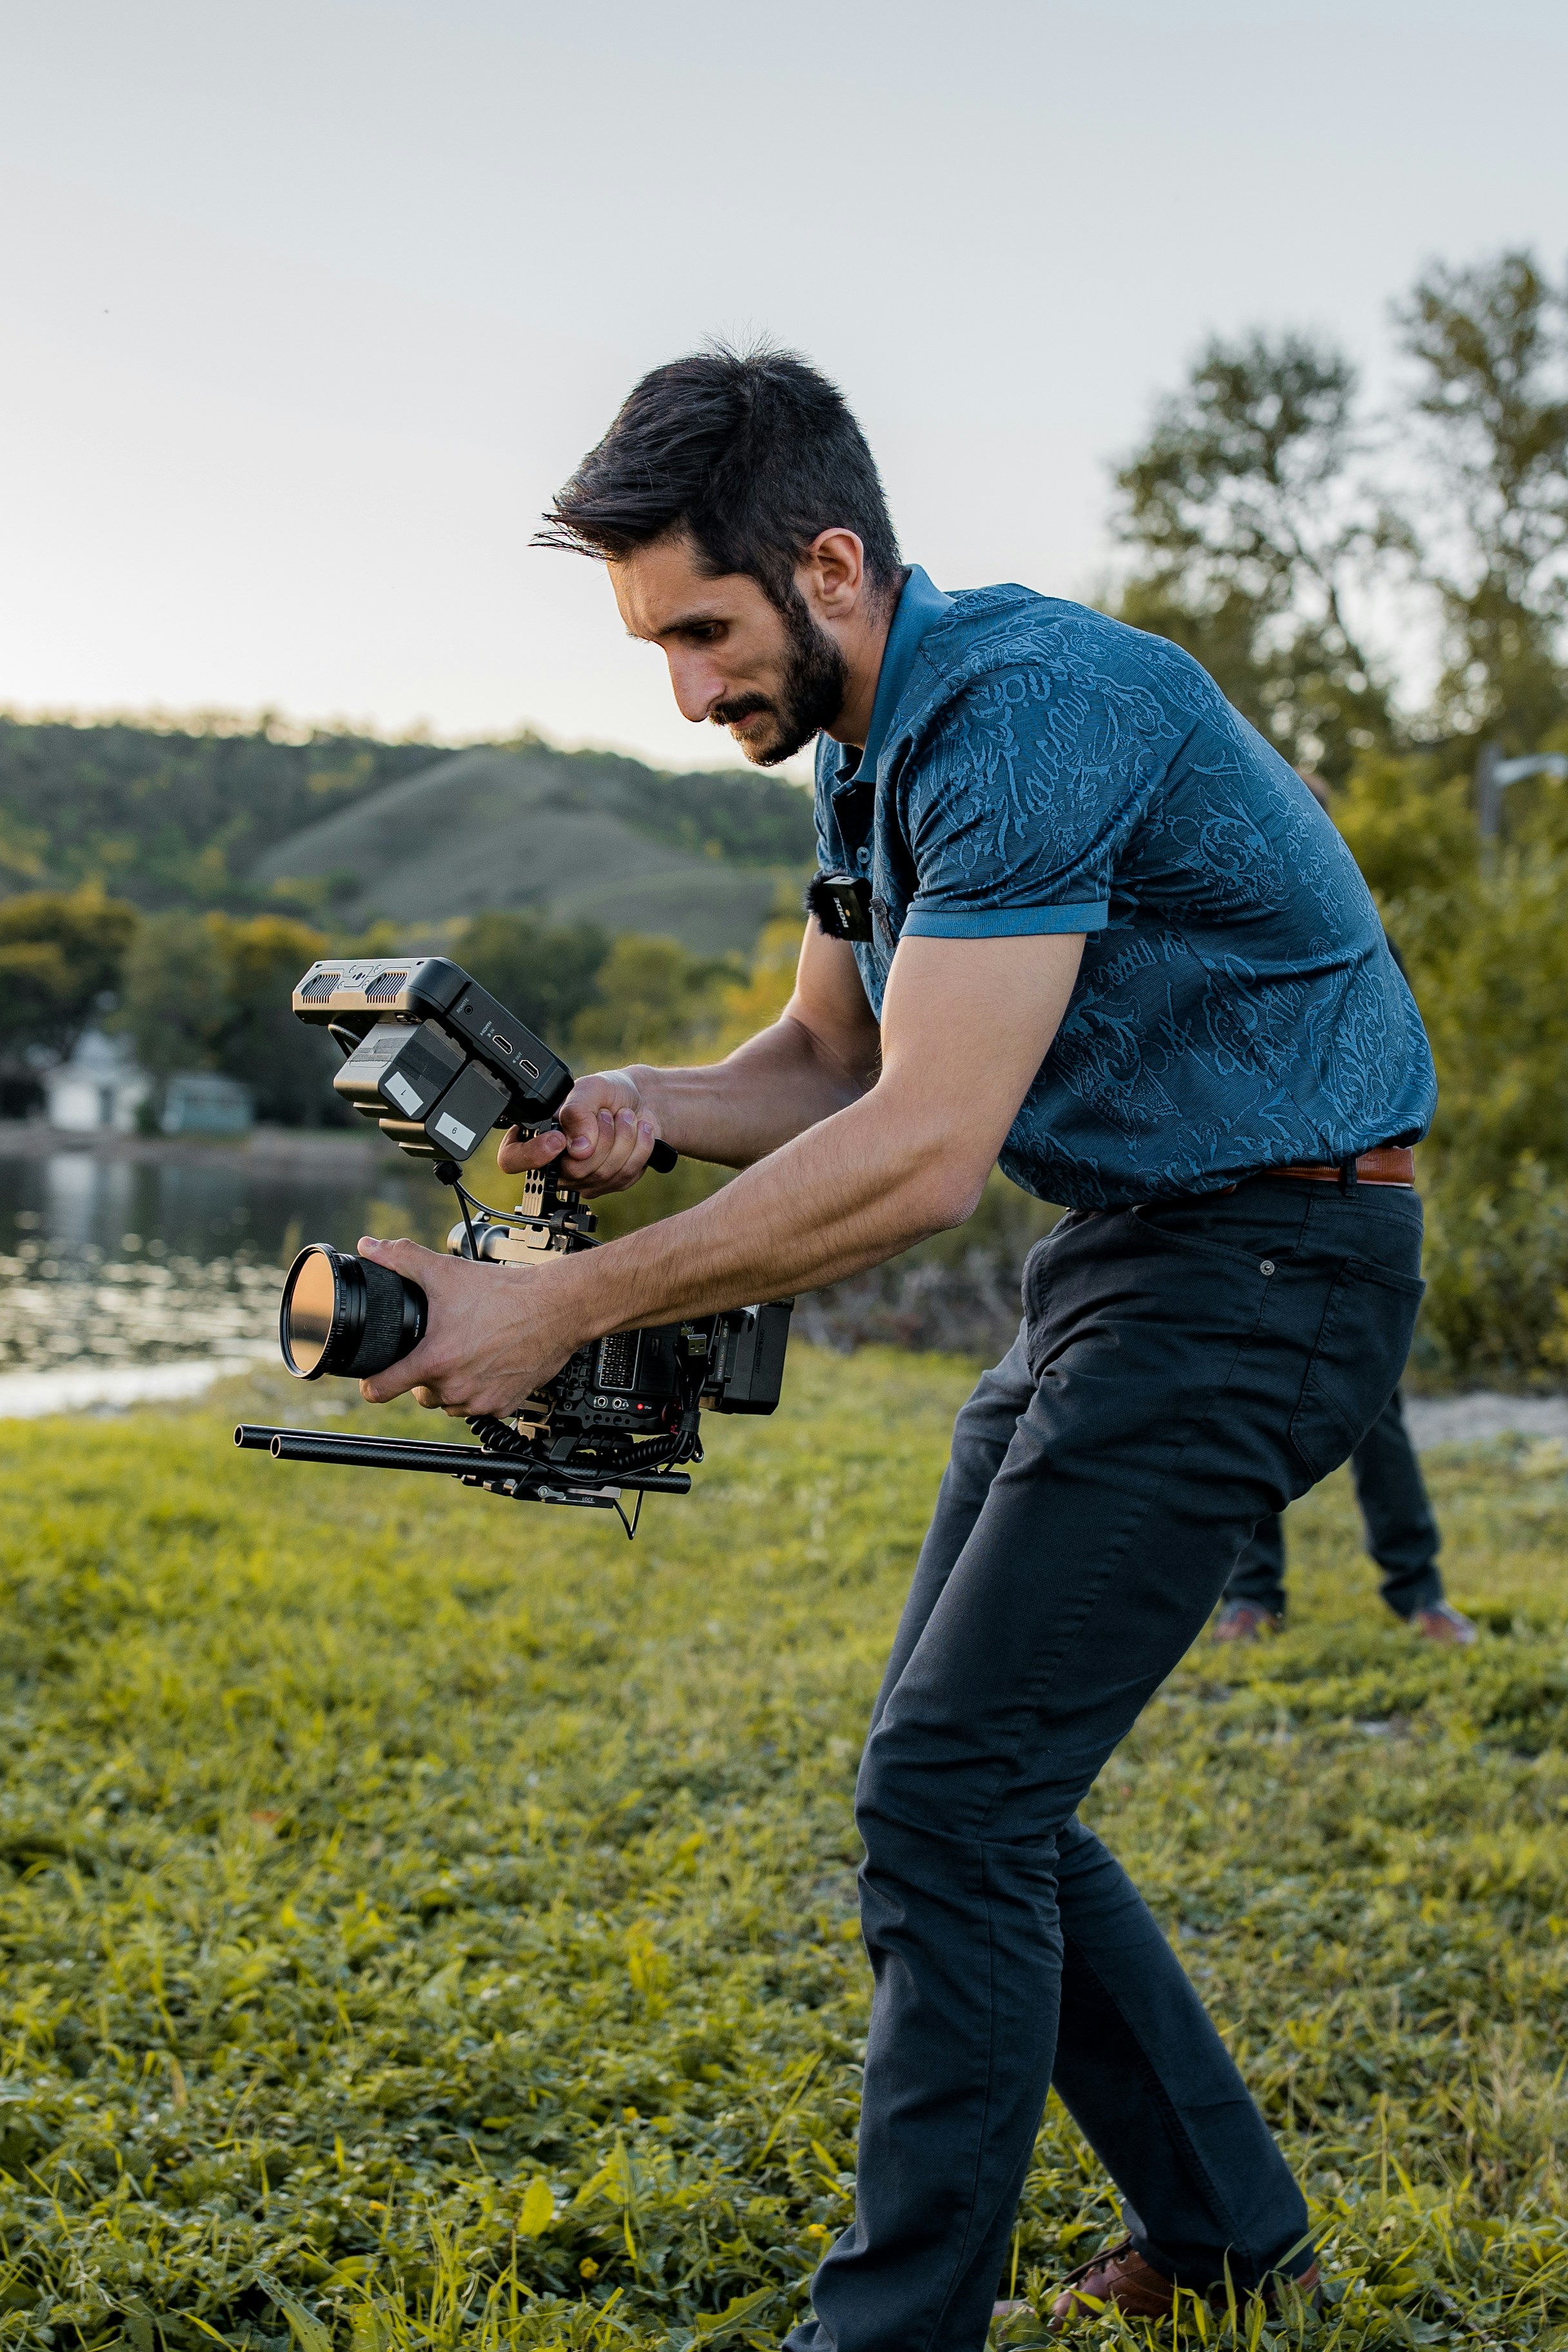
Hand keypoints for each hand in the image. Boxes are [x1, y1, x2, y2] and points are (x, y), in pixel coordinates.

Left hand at [354, 1236, 581, 1416]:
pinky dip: (478, 1390)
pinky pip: (478, 1407)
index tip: (373, 1378)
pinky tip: (487, 1363)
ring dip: (450, 1383)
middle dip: (423, 1373)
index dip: (371, 1383)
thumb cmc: (505, 1293)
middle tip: (439, 1345)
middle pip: (419, 1393)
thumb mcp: (446, 1271)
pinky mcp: (504, 1406)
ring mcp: (481, 1401)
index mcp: (435, 1361)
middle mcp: (456, 1387)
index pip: (381, 1390)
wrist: (556, 1307)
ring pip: (449, 1401)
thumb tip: (370, 1248)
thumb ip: (401, 1259)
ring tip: (465, 1352)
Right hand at [497, 1068, 662, 1195]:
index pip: (513, 1160)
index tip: (558, 1140)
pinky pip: (625, 1176)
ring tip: (625, 1117)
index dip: (532, 1155)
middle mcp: (555, 1163)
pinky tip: (638, 1131)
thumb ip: (577, 1113)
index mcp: (537, 1135)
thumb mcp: (588, 1090)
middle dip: (601, 1137)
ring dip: (624, 1138)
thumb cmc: (607, 1094)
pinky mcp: (610, 1184)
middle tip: (606, 1114)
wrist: (640, 1101)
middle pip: (573, 1170)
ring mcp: (583, 1178)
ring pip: (603, 1174)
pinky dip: (639, 1148)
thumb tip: (577, 1148)